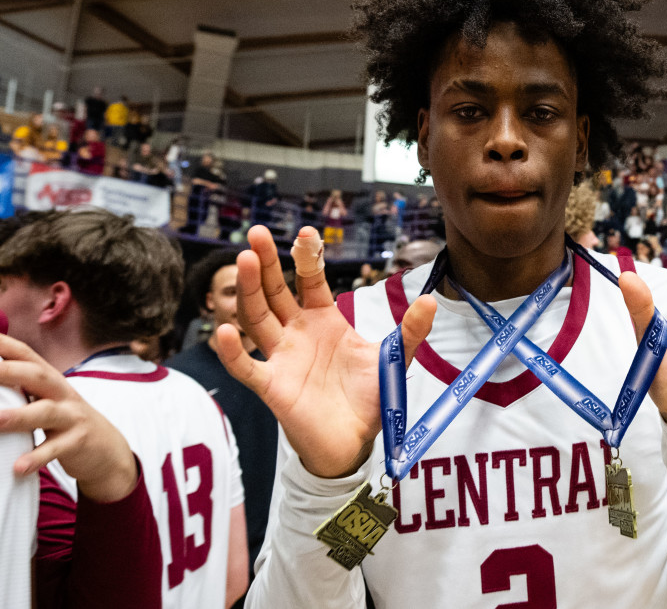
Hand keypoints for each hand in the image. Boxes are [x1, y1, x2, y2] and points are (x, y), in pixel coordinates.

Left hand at [0, 335, 137, 502]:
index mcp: (50, 380)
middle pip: (37, 375)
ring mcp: (71, 417)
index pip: (25, 355)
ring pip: (46, 412)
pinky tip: (19, 466)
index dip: (4, 345)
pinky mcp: (77, 442)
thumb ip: (21, 385)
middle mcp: (62, 393)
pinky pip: (56, 449)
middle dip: (9, 371)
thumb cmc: (65, 421)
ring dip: (20, 416)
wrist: (107, 449)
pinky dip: (37, 457)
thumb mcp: (47, 398)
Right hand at [215, 226, 425, 478]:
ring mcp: (281, 357)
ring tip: (244, 261)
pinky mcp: (272, 386)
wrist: (355, 441)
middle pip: (276, 291)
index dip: (307, 258)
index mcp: (324, 320)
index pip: (310, 281)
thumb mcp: (393, 358)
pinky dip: (234, 351)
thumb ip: (411, 330)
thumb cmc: (369, 397)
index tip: (306, 233)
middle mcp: (297, 333)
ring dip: (249, 290)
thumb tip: (433, 300)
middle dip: (267, 262)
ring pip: (257, 318)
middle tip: (256, 233)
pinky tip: (225, 332)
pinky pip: (247, 367)